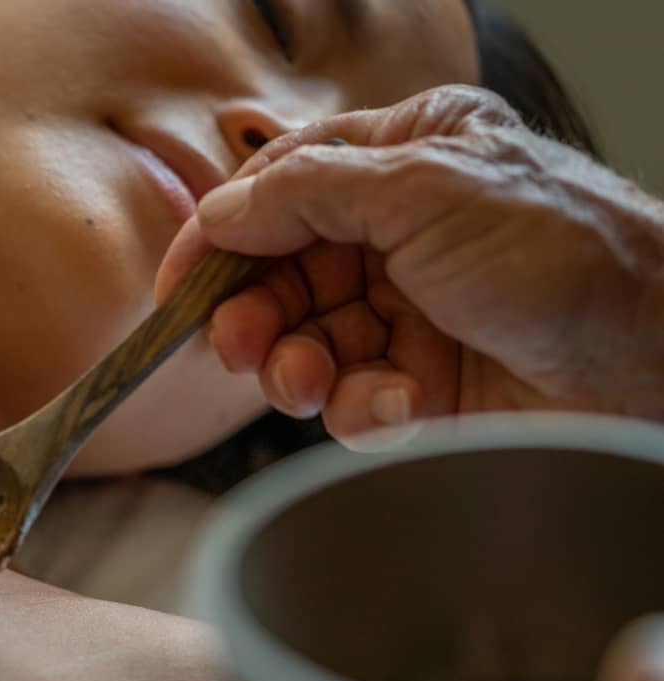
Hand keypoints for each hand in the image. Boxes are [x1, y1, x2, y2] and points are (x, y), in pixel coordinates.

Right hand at [155, 85, 663, 442]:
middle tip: (239, 346)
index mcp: (405, 162)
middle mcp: (401, 235)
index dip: (221, 238)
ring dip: (295, 368)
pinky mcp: (422, 385)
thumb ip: (308, 193)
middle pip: (281, 275)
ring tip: (307, 382)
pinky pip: (349, 400)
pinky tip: (401, 403)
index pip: (282, 191)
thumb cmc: (567, 252)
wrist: (654, 361)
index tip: (176, 286)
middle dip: (254, 315)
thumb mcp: (426, 191)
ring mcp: (410, 312)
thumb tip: (220, 212)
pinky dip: (360, 407)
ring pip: (304, 344)